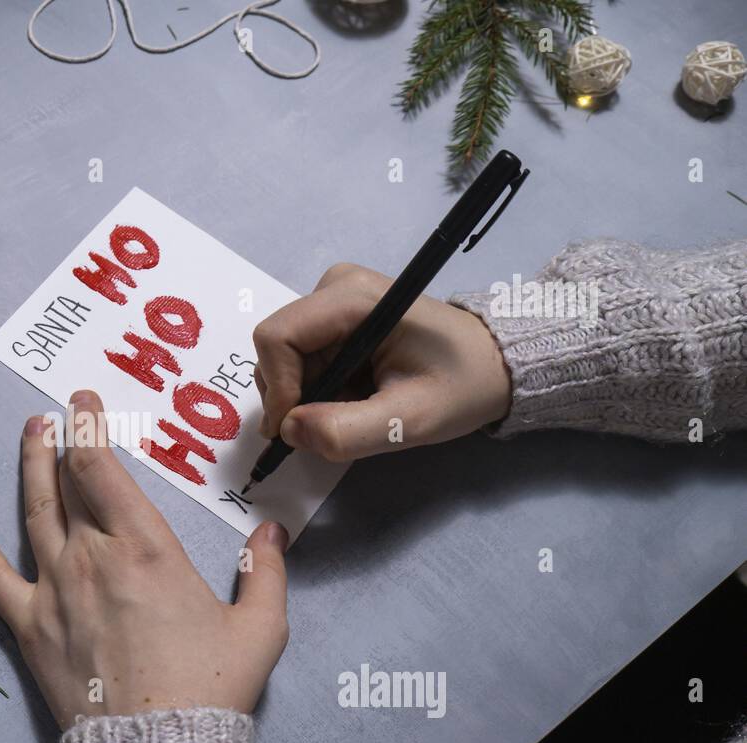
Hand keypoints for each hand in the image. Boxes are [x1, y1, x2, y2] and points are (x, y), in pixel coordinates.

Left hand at [0, 390, 289, 729]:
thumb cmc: (211, 690)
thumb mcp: (261, 629)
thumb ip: (265, 573)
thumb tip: (271, 534)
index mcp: (146, 548)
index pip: (104, 468)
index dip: (90, 427)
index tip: (84, 402)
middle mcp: (92, 557)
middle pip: (67, 482)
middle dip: (62, 440)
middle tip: (58, 414)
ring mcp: (55, 590)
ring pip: (34, 512)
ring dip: (29, 468)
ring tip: (29, 434)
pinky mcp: (31, 627)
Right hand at [253, 262, 512, 460]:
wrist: (491, 365)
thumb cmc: (460, 385)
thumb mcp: (409, 420)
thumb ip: (346, 432)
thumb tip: (288, 431)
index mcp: (352, 297)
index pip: (276, 337)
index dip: (277, 389)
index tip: (295, 430)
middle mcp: (334, 287)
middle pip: (275, 350)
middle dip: (293, 397)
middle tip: (332, 427)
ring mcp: (332, 301)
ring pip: (283, 361)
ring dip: (305, 398)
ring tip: (353, 409)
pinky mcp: (333, 318)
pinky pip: (299, 361)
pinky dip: (315, 390)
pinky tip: (352, 397)